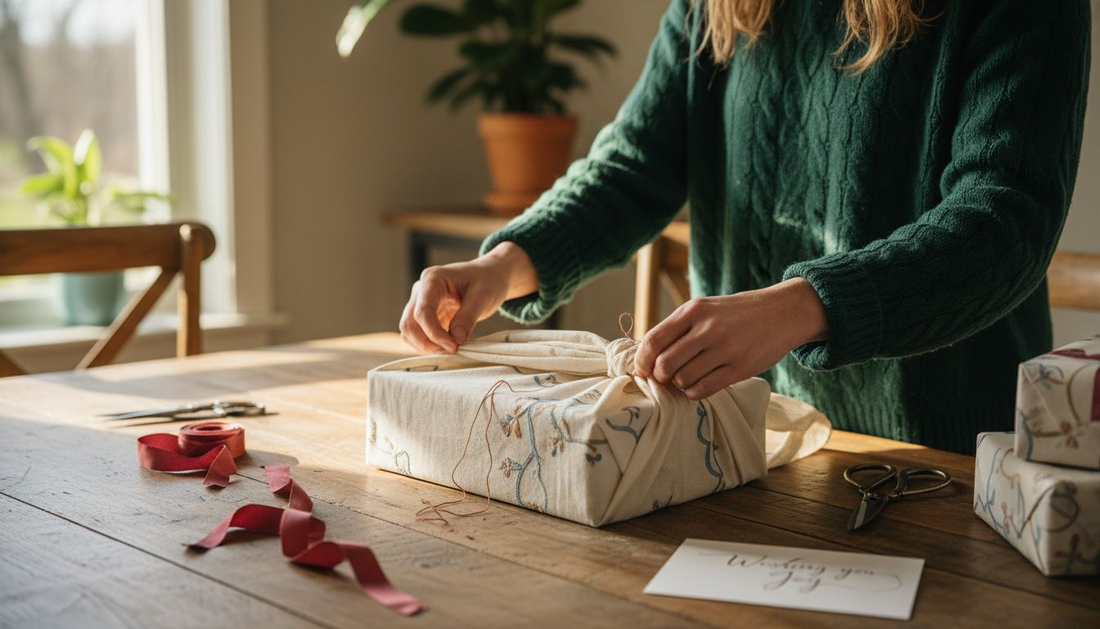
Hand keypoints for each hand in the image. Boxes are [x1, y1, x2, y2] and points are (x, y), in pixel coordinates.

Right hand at [399, 242, 537, 353]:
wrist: (490, 276)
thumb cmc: (486, 280)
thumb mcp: (482, 296)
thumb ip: (467, 318)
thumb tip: (455, 340)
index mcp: (432, 279)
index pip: (423, 311)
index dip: (435, 333)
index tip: (454, 346)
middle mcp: (421, 290)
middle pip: (409, 324)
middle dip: (427, 343)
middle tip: (451, 352)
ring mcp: (420, 303)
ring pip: (409, 331)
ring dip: (425, 346)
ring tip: (450, 350)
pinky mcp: (426, 315)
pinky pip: (417, 334)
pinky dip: (428, 345)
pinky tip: (446, 347)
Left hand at [633, 278, 828, 399]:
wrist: (783, 312)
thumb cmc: (737, 313)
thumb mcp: (706, 308)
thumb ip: (678, 327)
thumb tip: (647, 355)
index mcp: (694, 310)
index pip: (654, 340)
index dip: (642, 360)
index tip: (642, 369)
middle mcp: (708, 328)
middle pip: (665, 364)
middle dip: (659, 376)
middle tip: (665, 377)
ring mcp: (725, 349)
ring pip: (683, 379)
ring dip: (679, 384)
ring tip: (686, 378)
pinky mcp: (740, 368)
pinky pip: (703, 389)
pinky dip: (693, 392)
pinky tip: (697, 385)